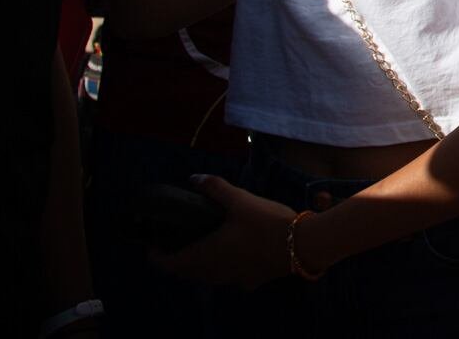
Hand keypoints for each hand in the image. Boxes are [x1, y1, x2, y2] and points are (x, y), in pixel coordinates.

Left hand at [153, 176, 296, 286]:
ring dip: (199, 263)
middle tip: (177, 240)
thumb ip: (215, 188)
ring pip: (207, 276)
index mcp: (206, 256)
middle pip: (187, 272)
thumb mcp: (240, 200)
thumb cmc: (268, 223)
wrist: (305, 245)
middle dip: (178, 258)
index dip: (156, 256)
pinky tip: (235, 249)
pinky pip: (228, 275)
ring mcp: (234, 279)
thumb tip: (194, 178)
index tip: (153, 245)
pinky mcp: (252, 280)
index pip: (169, 265)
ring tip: (203, 242)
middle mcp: (216, 273)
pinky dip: (222, 265)